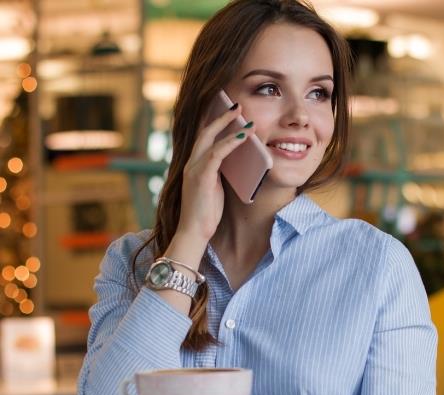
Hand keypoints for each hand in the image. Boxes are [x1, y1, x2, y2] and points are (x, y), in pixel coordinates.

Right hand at [176, 104, 253, 242]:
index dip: (215, 123)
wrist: (194, 232)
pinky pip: (217, 153)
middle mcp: (191, 163)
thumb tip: (237, 161)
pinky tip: (244, 136)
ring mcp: (194, 169)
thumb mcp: (215, 188)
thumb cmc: (206, 213)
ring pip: (210, 138)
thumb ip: (220, 173)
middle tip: (237, 105)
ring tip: (244, 115)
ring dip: (228, 125)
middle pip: (205, 132)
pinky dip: (231, 143)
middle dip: (221, 117)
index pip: (203, 138)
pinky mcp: (201, 176)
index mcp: (195, 166)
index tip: (228, 112)